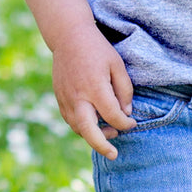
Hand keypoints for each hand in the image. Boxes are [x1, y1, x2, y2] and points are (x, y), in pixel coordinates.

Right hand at [50, 29, 135, 159]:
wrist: (68, 37)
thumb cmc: (97, 49)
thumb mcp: (117, 65)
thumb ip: (124, 90)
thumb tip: (126, 113)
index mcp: (95, 88)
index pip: (113, 116)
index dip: (125, 124)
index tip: (132, 123)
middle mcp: (78, 97)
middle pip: (88, 131)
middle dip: (102, 146)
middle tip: (114, 154)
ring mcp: (66, 99)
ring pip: (77, 128)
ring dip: (93, 136)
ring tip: (109, 133)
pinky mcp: (59, 98)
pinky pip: (70, 120)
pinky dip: (82, 127)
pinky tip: (94, 123)